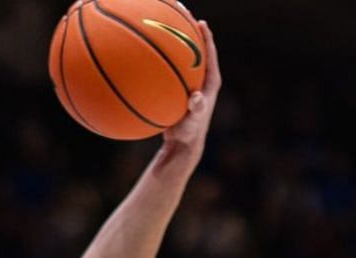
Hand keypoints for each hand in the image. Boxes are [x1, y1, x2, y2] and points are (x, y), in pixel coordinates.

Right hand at [160, 19, 221, 160]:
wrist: (182, 143)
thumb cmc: (189, 132)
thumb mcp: (193, 122)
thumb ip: (196, 109)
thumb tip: (196, 98)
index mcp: (210, 82)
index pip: (210, 54)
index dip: (206, 37)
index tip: (200, 22)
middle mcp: (202, 78)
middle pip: (197, 49)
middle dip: (190, 32)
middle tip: (181, 15)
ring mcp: (190, 82)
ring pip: (182, 58)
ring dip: (174, 43)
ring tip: (164, 26)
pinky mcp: (179, 88)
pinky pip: (170, 70)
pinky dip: (160, 61)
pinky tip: (145, 53)